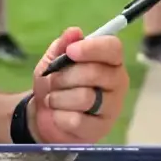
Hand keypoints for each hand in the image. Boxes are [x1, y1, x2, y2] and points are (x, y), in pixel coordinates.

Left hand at [30, 26, 128, 143]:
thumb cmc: (55, 84)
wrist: (43, 115)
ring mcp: (112, 107)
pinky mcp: (100, 128)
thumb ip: (63, 45)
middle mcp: (117, 82)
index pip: (113, 48)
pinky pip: (77, 120)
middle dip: (65, 76)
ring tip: (53, 100)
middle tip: (52, 81)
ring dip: (59, 97)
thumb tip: (74, 32)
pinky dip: (59, 117)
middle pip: (95, 72)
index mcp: (110, 61)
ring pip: (85, 97)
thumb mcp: (54, 61)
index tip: (70, 52)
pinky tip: (58, 116)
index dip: (91, 48)